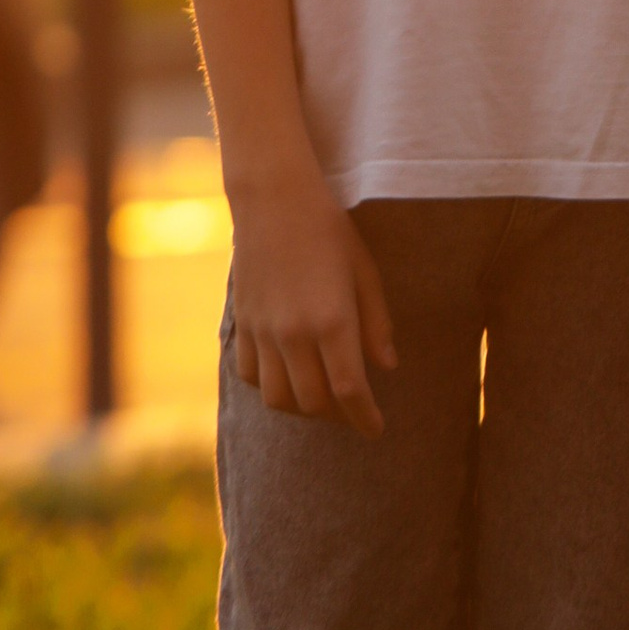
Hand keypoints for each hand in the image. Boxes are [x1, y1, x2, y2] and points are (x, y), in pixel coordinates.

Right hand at [229, 167, 398, 436]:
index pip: (350, 391)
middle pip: (314, 402)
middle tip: (353, 410)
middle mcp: (294, 334)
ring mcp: (263, 332)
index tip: (376, 429)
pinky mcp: (241, 324)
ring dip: (302, 408)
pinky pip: (250, 375)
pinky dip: (270, 387)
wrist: (273, 199)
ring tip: (321, 398)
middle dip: (337, 415)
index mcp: (332, 321)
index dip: (365, 418)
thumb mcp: (366, 272)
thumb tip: (387, 367)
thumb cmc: (329, 230)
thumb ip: (377, 324)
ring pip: (278, 398)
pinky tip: (288, 377)